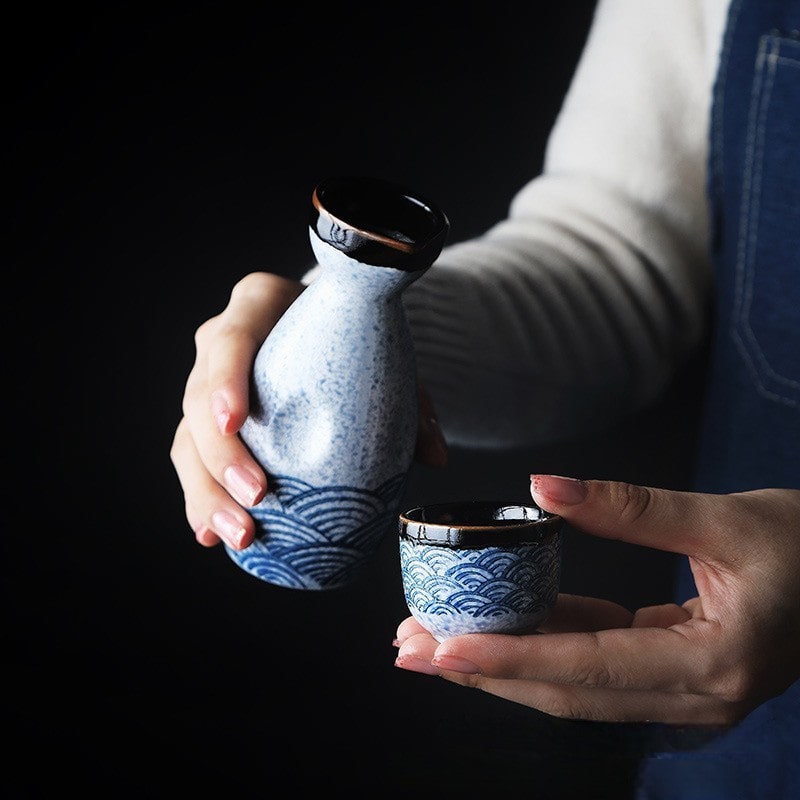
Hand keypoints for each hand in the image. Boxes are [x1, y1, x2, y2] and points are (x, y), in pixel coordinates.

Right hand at [170, 271, 447, 550]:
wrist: (327, 329)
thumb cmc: (352, 335)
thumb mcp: (381, 352)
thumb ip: (409, 399)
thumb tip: (435, 457)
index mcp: (257, 306)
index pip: (230, 340)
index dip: (224, 381)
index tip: (235, 422)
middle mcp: (219, 344)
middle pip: (198, 401)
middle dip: (220, 458)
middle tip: (256, 499)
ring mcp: (208, 386)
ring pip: (188, 442)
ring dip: (206, 494)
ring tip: (239, 536)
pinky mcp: (208, 424)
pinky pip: (193, 463)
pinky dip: (202, 501)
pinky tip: (213, 535)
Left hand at [394, 475, 799, 724]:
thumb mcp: (723, 518)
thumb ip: (631, 507)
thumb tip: (542, 489)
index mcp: (711, 664)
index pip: (587, 665)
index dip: (510, 655)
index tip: (443, 645)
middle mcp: (695, 696)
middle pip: (567, 691)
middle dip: (485, 670)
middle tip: (412, 649)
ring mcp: (686, 692)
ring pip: (576, 686)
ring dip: (506, 661)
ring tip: (440, 639)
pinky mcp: (677, 672)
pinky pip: (600, 663)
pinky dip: (548, 644)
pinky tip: (505, 621)